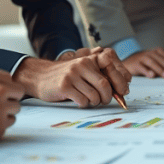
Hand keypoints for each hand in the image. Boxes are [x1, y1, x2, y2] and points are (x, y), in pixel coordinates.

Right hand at [0, 66, 23, 148]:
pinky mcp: (0, 125)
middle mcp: (0, 89)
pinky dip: (0, 124)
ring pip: (15, 109)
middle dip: (10, 99)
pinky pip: (9, 122)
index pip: (11, 80)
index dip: (5, 88)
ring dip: (5, 112)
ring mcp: (2, 108)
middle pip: (18, 93)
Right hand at [13, 51, 129, 106]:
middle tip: (104, 101)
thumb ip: (98, 75)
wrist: (40, 76)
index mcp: (89, 60)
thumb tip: (120, 90)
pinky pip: (82, 101)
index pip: (111, 67)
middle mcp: (82, 65)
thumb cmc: (66, 76)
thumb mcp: (82, 70)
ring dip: (94, 102)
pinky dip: (84, 104)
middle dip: (107, 97)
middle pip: (105, 85)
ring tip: (89, 101)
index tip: (123, 92)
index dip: (120, 81)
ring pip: (94, 95)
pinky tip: (79, 101)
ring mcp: (73, 75)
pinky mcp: (64, 86)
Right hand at [123, 47, 163, 77]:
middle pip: (162, 60)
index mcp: (158, 52)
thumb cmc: (146, 63)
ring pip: (152, 63)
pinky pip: (141, 67)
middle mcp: (151, 53)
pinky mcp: (135, 64)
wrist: (128, 62)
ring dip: (160, 69)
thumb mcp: (158, 62)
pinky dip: (146, 71)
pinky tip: (151, 76)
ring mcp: (142, 58)